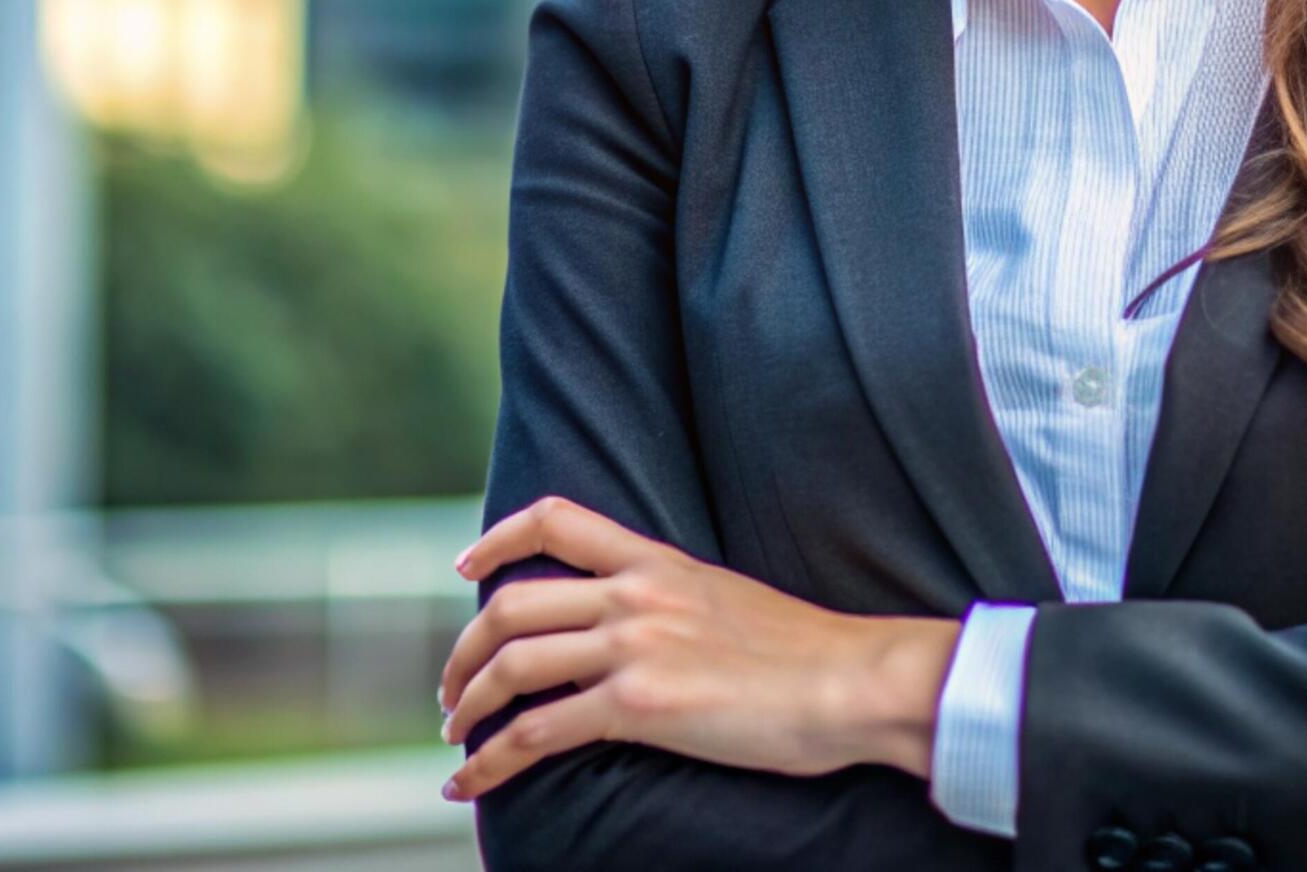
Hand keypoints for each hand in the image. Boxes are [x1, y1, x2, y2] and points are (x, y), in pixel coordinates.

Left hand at [436, 496, 958, 801]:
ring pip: (511, 665)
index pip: (557, 519)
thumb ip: (677, 605)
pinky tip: (469, 786)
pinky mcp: (638, 706)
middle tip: (454, 691)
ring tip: (455, 737)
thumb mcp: (730, 601)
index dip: (496, 539)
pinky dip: (488, 764)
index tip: (465, 566)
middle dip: (464, 652)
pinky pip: (536, 733)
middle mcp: (637, 594)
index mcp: (660, 562)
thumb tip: (645, 634)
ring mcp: (635, 646)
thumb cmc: (809, 656)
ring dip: (467, 706)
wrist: (852, 682)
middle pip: (511, 605)